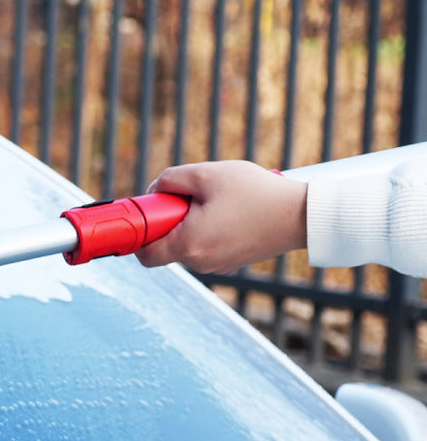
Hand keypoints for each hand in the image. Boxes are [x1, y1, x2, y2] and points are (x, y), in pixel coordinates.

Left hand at [135, 161, 306, 272]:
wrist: (302, 214)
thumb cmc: (255, 193)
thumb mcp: (206, 175)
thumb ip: (170, 180)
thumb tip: (154, 191)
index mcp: (188, 246)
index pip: (144, 254)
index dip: (138, 233)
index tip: (146, 213)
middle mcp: (200, 263)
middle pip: (165, 246)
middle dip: (168, 221)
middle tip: (187, 198)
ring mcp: (217, 266)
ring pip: (187, 244)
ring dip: (190, 223)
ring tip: (216, 201)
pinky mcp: (231, 261)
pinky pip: (206, 245)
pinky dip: (207, 229)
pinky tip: (228, 210)